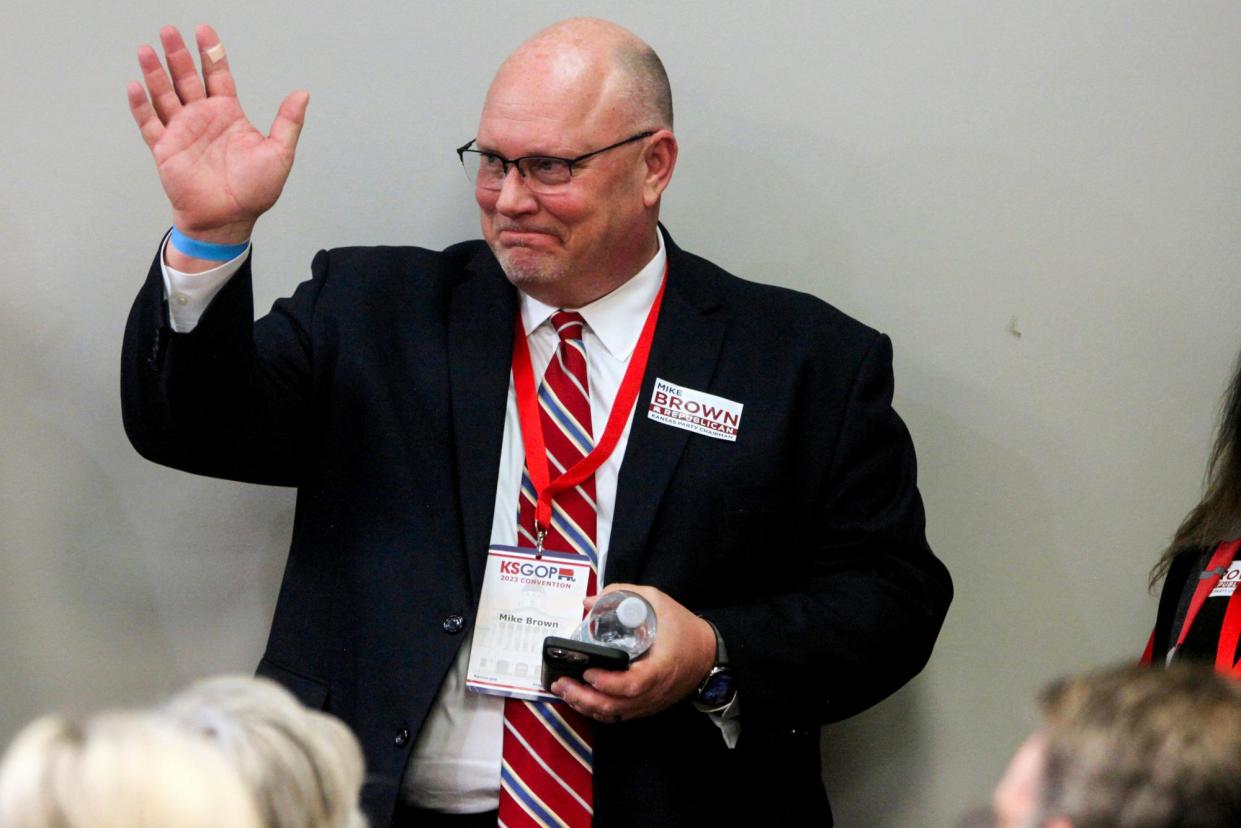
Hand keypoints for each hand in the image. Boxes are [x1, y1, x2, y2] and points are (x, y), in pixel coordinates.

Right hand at [127, 24, 308, 243]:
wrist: (228, 220)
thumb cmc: (254, 192)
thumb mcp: (279, 154)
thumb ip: (288, 122)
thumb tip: (303, 93)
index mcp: (229, 115)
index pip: (218, 75)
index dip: (211, 52)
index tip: (203, 29)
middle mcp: (203, 118)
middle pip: (187, 78)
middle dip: (178, 54)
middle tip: (169, 30)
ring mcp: (182, 132)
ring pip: (165, 94)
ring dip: (155, 73)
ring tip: (147, 50)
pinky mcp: (165, 149)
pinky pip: (149, 123)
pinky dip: (140, 105)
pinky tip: (135, 86)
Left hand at [550, 584, 716, 721]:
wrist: (708, 653)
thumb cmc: (683, 628)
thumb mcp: (657, 601)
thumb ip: (623, 595)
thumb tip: (589, 602)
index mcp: (661, 667)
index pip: (633, 684)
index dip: (608, 683)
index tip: (588, 671)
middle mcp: (655, 690)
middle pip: (617, 706)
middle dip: (585, 698)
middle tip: (562, 683)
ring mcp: (650, 702)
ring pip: (615, 714)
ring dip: (586, 706)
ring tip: (563, 690)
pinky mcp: (646, 706)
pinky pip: (619, 715)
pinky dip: (597, 710)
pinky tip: (581, 699)